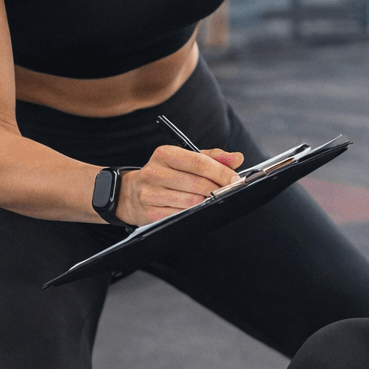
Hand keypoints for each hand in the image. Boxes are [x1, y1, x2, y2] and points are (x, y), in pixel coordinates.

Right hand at [115, 145, 243, 226]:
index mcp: (165, 153)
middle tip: (228, 191)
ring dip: (206, 202)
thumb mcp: (186, 159)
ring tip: (211, 199)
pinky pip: (180, 214)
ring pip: (191, 201)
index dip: (221, 172)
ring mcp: (150, 193)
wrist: (132, 193)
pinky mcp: (149, 212)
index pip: (199, 162)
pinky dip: (192, 212)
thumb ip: (212, 157)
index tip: (235, 179)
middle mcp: (154, 172)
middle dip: (218, 188)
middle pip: (197, 183)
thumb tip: (237, 158)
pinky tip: (195, 208)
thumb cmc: (165, 174)